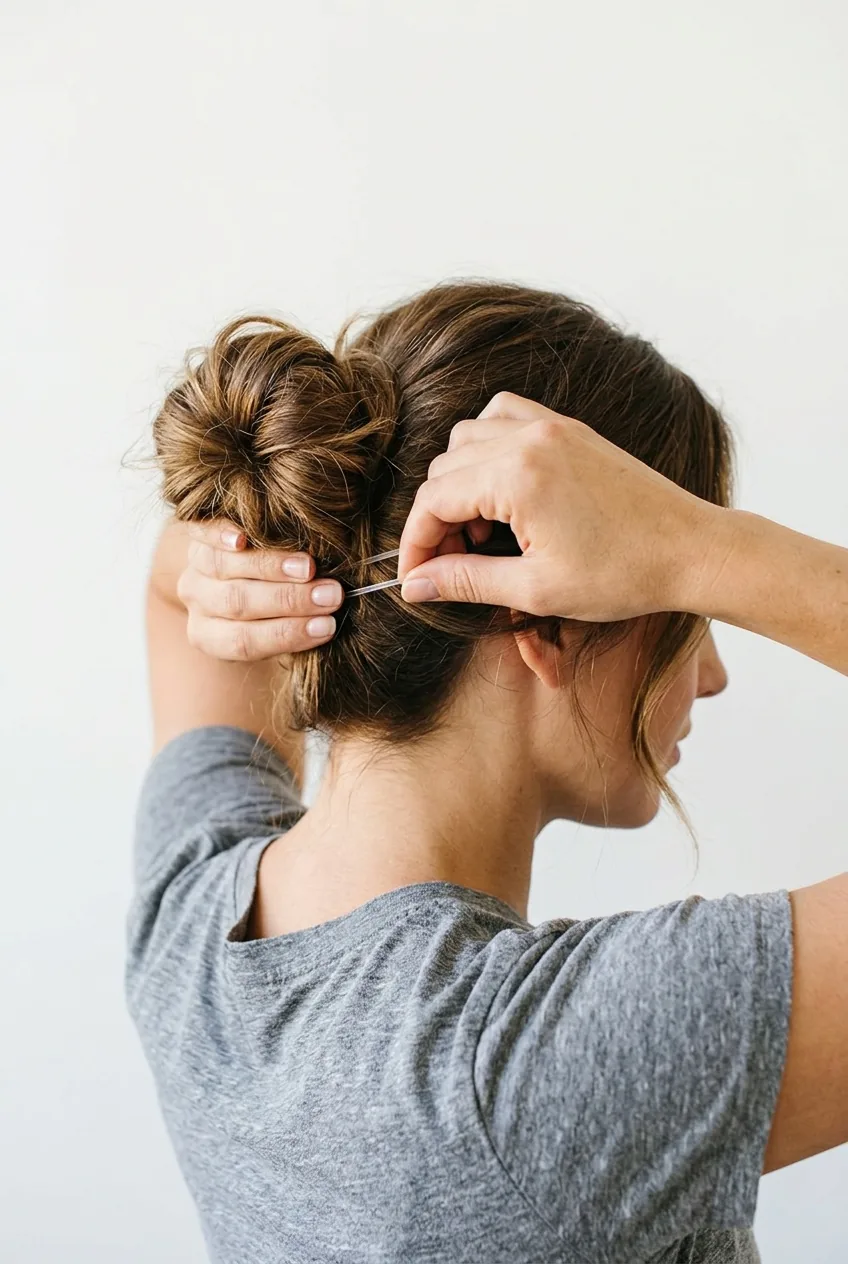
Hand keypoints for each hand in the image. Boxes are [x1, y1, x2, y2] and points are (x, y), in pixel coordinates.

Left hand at [178, 521, 341, 658]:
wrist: (228, 567)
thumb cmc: (264, 606)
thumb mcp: (273, 626)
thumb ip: (296, 624)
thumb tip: (334, 620)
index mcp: (210, 637)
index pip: (246, 641)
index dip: (288, 634)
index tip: (328, 626)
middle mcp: (198, 602)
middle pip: (238, 603)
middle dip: (289, 600)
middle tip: (331, 595)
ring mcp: (194, 567)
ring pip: (224, 568)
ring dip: (271, 568)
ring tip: (309, 568)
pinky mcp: (195, 535)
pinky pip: (203, 534)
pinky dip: (221, 535)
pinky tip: (242, 538)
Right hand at [398, 392, 716, 621]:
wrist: (692, 551)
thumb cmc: (623, 576)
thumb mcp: (536, 590)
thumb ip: (467, 582)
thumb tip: (416, 585)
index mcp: (517, 476)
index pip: (432, 500)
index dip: (415, 544)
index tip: (417, 579)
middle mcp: (529, 438)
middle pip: (443, 469)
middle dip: (436, 519)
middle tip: (452, 566)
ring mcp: (551, 427)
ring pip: (467, 438)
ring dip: (459, 483)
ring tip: (479, 533)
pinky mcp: (570, 429)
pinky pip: (504, 415)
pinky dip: (488, 445)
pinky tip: (501, 488)